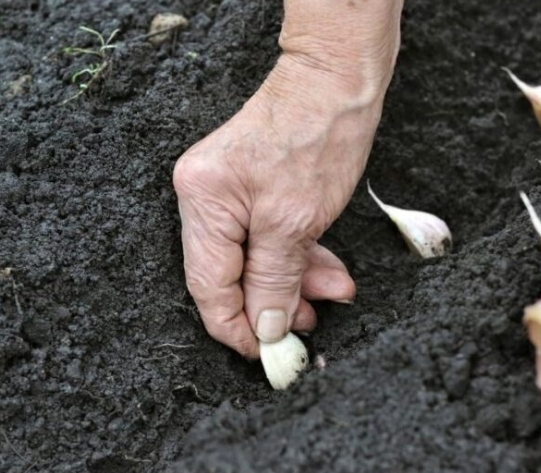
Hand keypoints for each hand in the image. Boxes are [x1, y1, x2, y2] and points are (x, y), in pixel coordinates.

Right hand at [172, 40, 397, 357]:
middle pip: (231, 274)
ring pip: (254, 258)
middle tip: (309, 326)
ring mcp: (226, 190)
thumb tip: (266, 328)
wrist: (338, 79)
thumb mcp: (297, 221)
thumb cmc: (318, 135)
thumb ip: (275, 279)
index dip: (237, 328)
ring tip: (332, 294)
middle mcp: (203, 196)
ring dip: (294, 280)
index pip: (208, 287)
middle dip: (274, 303)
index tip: (267, 354)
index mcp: (202, 201)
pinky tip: (327, 270)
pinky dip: (297, 256)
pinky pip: (267, 236)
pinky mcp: (251, 187)